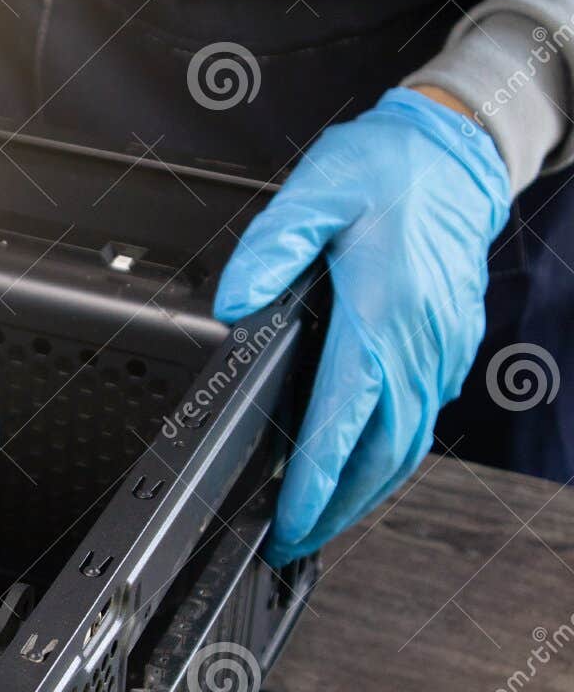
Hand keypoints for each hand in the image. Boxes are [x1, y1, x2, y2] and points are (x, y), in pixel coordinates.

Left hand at [214, 87, 509, 563]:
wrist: (458, 152)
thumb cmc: (390, 170)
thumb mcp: (314, 192)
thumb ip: (269, 249)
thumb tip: (233, 303)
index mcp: (379, 315)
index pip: (343, 422)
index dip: (314, 482)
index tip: (289, 519)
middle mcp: (418, 344)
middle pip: (382, 457)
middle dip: (338, 509)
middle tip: (295, 540)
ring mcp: (441, 351)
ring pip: (408, 447)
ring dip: (365, 493)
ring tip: (322, 521)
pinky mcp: (450, 349)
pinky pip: (421, 421)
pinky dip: (389, 459)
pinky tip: (361, 470)